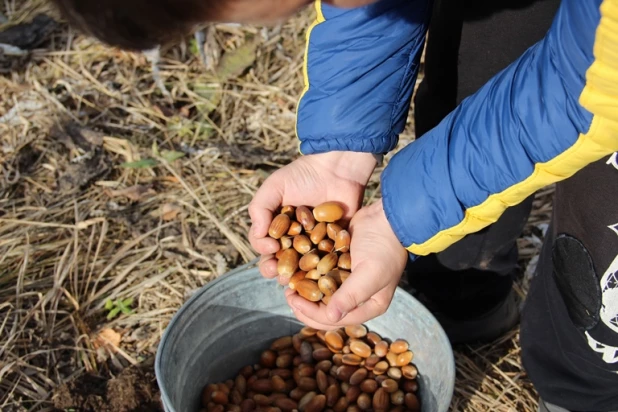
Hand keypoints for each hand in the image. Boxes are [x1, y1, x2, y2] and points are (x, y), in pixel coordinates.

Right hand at [248, 151, 376, 281]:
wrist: (336, 168)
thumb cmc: (302, 175)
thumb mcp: (274, 186)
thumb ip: (260, 208)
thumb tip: (258, 235)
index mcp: (276, 228)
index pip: (264, 245)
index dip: (264, 251)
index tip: (272, 247)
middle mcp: (294, 240)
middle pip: (282, 261)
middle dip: (279, 270)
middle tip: (281, 274)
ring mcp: (315, 245)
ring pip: (304, 267)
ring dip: (300, 277)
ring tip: (298, 279)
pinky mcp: (335, 246)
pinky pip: (329, 262)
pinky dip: (325, 270)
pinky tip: (322, 273)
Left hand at [285, 199, 407, 329]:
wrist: (387, 216)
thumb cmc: (383, 247)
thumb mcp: (370, 273)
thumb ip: (350, 295)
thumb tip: (331, 318)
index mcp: (370, 305)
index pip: (337, 319)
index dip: (312, 314)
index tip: (293, 301)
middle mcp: (359, 297)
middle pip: (326, 310)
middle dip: (305, 305)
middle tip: (288, 294)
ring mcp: (349, 280)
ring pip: (321, 294)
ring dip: (304, 291)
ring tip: (288, 284)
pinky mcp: (341, 265)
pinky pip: (322, 276)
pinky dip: (308, 275)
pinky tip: (295, 270)